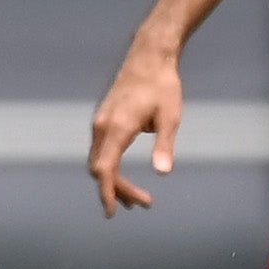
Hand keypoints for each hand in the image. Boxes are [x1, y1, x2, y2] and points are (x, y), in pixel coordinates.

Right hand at [88, 39, 182, 215]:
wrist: (149, 57)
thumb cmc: (163, 86)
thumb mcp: (170, 117)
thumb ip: (164, 146)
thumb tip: (163, 172)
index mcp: (117, 128)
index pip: (105, 169)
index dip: (108, 193)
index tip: (112, 212)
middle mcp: (102, 127)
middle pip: (100, 169)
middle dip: (118, 190)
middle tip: (144, 204)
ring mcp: (100, 122)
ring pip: (99, 160)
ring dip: (114, 180)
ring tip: (136, 197)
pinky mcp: (103, 119)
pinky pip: (101, 150)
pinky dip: (110, 167)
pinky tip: (124, 174)